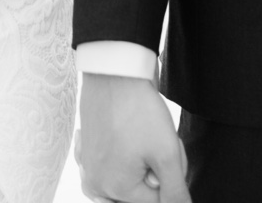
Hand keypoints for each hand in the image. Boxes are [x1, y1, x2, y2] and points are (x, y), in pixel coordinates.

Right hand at [76, 73, 188, 202]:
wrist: (114, 72)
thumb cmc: (140, 110)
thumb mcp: (167, 154)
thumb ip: (175, 192)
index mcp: (115, 189)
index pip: (160, 199)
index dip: (172, 174)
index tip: (168, 148)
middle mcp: (95, 185)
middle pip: (141, 192)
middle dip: (154, 171)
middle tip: (155, 142)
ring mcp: (87, 168)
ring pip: (127, 181)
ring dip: (141, 164)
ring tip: (142, 138)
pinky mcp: (85, 153)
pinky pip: (110, 168)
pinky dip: (121, 157)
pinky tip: (125, 136)